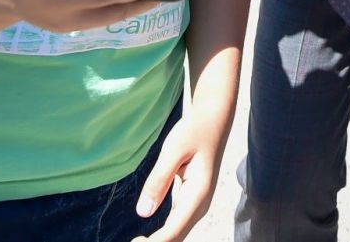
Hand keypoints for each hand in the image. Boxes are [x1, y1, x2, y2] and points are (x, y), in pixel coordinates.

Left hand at [132, 113, 222, 240]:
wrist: (214, 120)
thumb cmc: (194, 131)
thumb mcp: (173, 151)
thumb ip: (158, 181)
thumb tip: (143, 213)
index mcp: (198, 194)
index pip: (173, 231)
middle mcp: (201, 203)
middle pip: (177, 237)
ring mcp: (198, 204)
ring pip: (177, 233)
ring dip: (158, 241)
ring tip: (135, 241)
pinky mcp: (192, 200)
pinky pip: (177, 224)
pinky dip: (162, 234)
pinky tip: (145, 237)